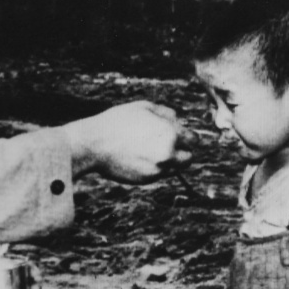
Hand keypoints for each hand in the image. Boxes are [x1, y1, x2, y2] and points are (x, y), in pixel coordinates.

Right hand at [61, 101, 193, 182]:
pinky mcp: (146, 180)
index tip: (179, 136)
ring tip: (152, 152)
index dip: (187, 136)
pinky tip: (140, 158)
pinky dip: (154, 168)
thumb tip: (178, 119)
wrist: (94, 144)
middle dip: (181, 152)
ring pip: (175, 169)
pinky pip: (159, 175)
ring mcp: (157, 169)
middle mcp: (168, 154)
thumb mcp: (143, 107)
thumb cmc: (117, 122)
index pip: (194, 139)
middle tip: (168, 146)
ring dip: (169, 162)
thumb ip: (165, 113)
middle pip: (189, 158)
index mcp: (170, 133)